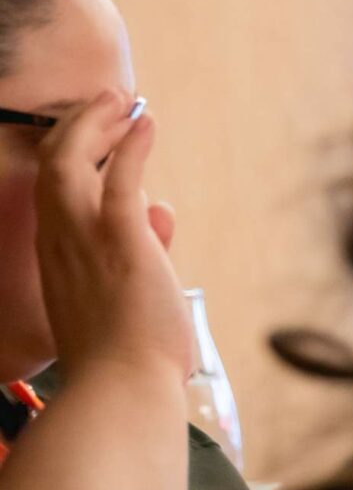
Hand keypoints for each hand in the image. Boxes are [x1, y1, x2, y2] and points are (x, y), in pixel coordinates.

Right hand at [33, 93, 185, 384]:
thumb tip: (162, 209)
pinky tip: (145, 123)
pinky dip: (130, 145)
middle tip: (103, 105)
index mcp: (57, 261)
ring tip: (120, 102)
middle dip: (76, 130)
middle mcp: (60, 243)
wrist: (121, 388)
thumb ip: (143, 249)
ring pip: (72, 162)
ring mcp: (84, 238)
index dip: (70, 163)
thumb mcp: (128, 297)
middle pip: (53, 169)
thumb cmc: (128, 358)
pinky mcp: (119, 237)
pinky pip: (119, 177)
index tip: (92, 141)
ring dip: (95, 126)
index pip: (55, 198)